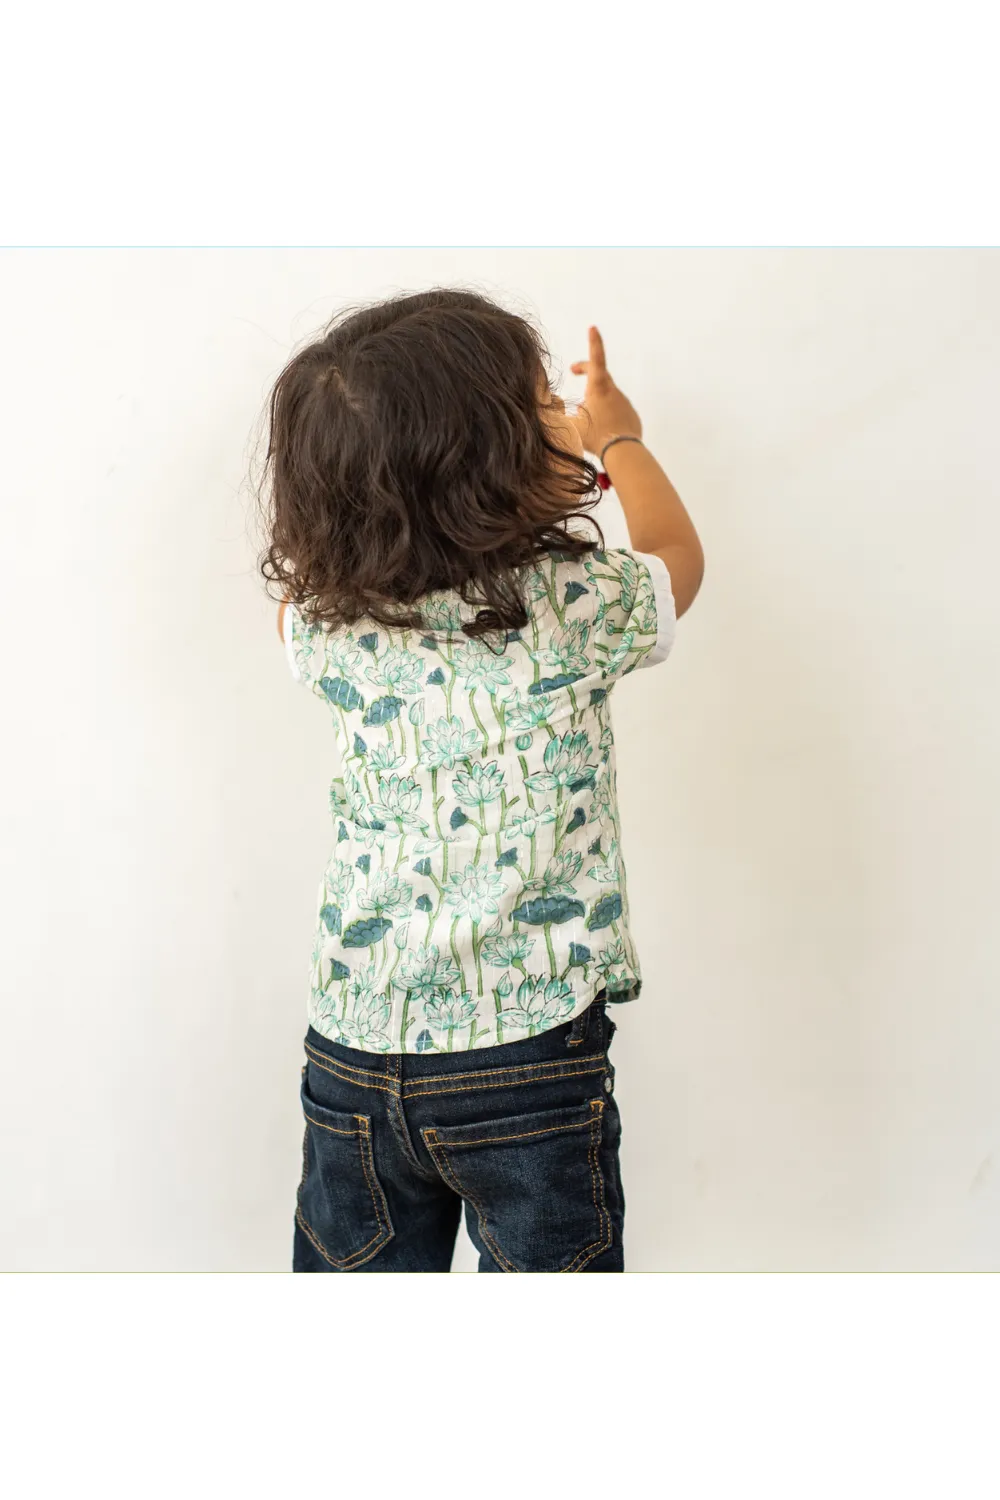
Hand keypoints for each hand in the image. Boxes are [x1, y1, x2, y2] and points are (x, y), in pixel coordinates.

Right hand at [568, 325, 641, 457]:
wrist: (623, 453)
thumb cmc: (595, 437)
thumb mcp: (569, 425)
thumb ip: (559, 414)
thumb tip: (553, 406)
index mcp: (598, 388)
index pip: (596, 359)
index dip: (594, 342)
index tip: (593, 328)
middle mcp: (613, 391)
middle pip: (599, 374)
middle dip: (585, 370)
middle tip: (574, 370)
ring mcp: (624, 402)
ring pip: (606, 395)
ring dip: (595, 399)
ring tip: (584, 414)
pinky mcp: (631, 415)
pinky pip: (616, 410)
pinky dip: (606, 414)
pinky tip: (601, 429)